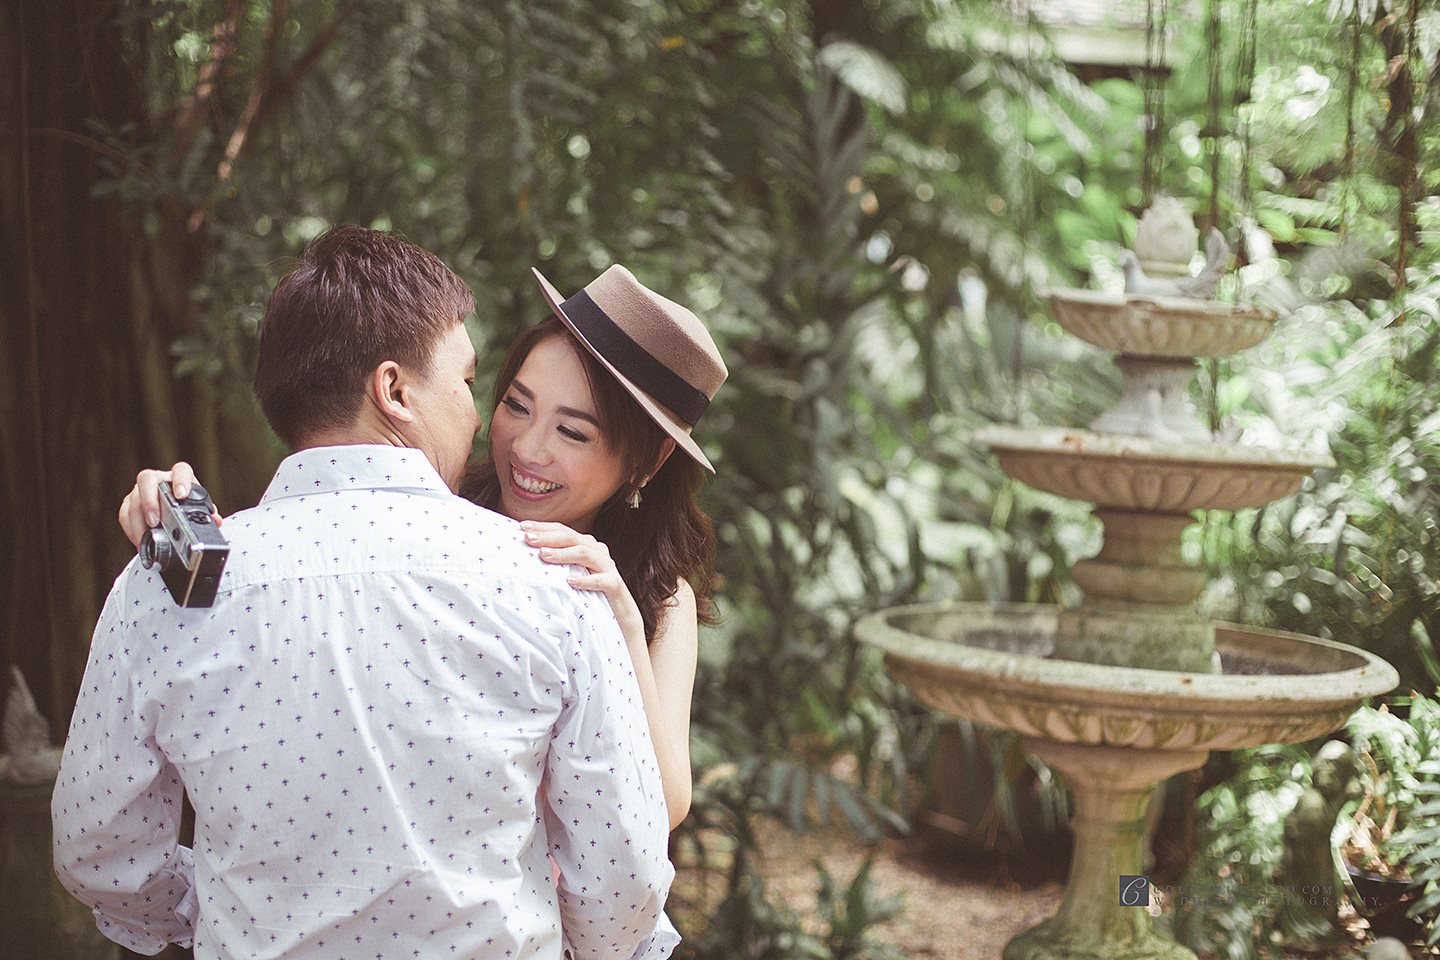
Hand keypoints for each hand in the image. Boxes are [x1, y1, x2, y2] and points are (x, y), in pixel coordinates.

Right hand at [117, 462, 221, 547]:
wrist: (173, 512)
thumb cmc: (187, 505)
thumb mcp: (199, 509)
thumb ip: (206, 514)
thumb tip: (215, 520)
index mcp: (179, 477)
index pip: (181, 470)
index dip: (181, 480)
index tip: (181, 495)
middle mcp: (159, 479)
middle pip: (147, 480)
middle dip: (149, 501)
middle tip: (155, 520)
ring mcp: (142, 489)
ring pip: (133, 498)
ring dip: (138, 521)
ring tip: (146, 537)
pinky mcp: (130, 502)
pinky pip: (125, 513)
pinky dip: (131, 528)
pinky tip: (139, 538)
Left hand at [520, 521, 643, 640]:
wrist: (621, 614)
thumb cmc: (591, 594)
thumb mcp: (573, 574)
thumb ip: (558, 564)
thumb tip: (528, 557)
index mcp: (587, 545)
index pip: (563, 530)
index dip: (544, 527)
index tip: (522, 527)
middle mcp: (598, 552)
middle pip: (572, 538)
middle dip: (549, 537)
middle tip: (528, 538)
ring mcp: (608, 568)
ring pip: (585, 554)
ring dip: (563, 554)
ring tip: (543, 555)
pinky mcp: (615, 585)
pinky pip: (601, 581)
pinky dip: (585, 580)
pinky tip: (570, 582)